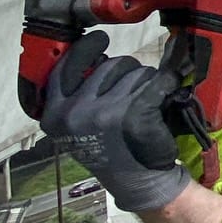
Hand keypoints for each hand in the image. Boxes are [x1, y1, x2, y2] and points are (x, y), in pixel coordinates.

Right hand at [40, 34, 186, 213]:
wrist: (136, 182)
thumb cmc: (109, 150)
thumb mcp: (77, 125)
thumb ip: (76, 94)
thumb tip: (94, 53)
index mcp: (55, 114)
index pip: (65, 67)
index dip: (85, 49)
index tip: (99, 40)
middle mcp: (75, 112)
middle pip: (109, 65)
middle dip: (126, 71)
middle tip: (131, 93)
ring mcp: (105, 113)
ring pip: (135, 72)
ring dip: (146, 82)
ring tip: (144, 105)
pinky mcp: (135, 114)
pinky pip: (157, 81)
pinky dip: (166, 85)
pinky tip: (165, 96)